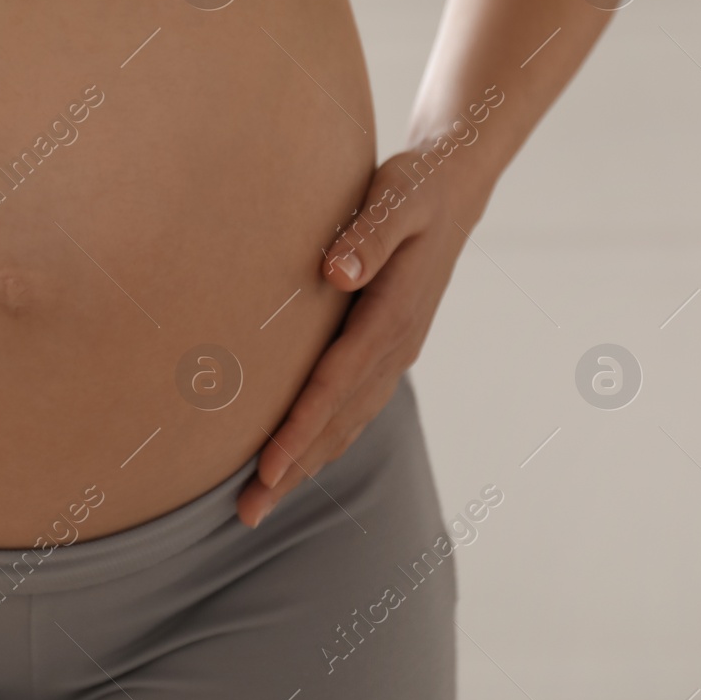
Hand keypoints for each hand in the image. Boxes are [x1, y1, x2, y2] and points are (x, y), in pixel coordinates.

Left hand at [236, 147, 490, 528]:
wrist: (454, 186)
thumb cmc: (413, 188)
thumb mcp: (394, 199)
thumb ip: (367, 236)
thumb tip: (335, 273)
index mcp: (392, 316)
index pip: (336, 384)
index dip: (301, 428)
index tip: (267, 465)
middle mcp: (396, 345)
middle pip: (338, 420)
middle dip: (294, 469)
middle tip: (247, 513)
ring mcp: (396, 352)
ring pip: (347, 422)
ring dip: (306, 465)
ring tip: (261, 503)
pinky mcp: (388, 348)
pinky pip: (354, 406)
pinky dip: (325, 440)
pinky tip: (299, 461)